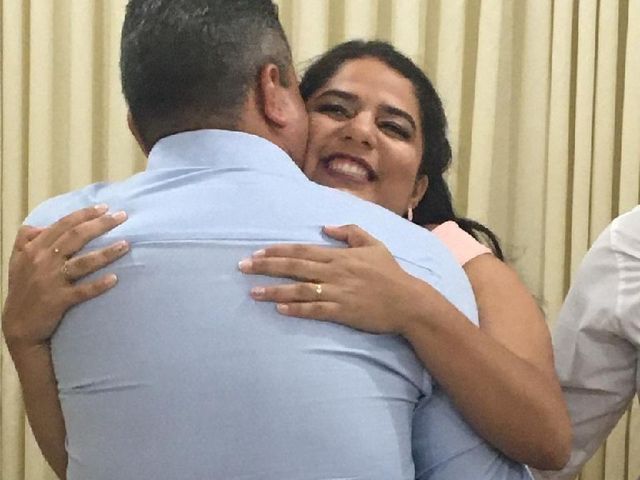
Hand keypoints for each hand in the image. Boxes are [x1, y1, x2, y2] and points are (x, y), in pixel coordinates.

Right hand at [2, 205, 129, 349]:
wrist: (18, 326)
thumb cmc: (22, 290)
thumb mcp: (16, 261)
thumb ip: (25, 239)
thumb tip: (39, 225)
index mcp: (34, 249)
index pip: (63, 225)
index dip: (84, 214)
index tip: (104, 207)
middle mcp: (43, 261)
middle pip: (76, 238)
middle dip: (100, 225)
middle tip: (122, 217)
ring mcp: (51, 281)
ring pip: (82, 262)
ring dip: (106, 253)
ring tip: (126, 245)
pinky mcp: (59, 300)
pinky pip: (82, 291)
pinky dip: (98, 285)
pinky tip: (115, 278)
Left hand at [238, 224, 427, 334]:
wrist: (407, 301)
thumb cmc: (390, 272)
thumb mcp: (373, 244)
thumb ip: (350, 232)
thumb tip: (326, 227)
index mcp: (339, 255)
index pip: (301, 250)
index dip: (277, 251)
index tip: (256, 252)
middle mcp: (334, 272)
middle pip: (294, 267)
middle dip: (266, 267)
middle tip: (242, 267)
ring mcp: (337, 292)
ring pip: (299, 290)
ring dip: (274, 290)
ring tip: (253, 292)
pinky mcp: (342, 312)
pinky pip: (315, 310)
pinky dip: (296, 309)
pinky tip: (279, 309)